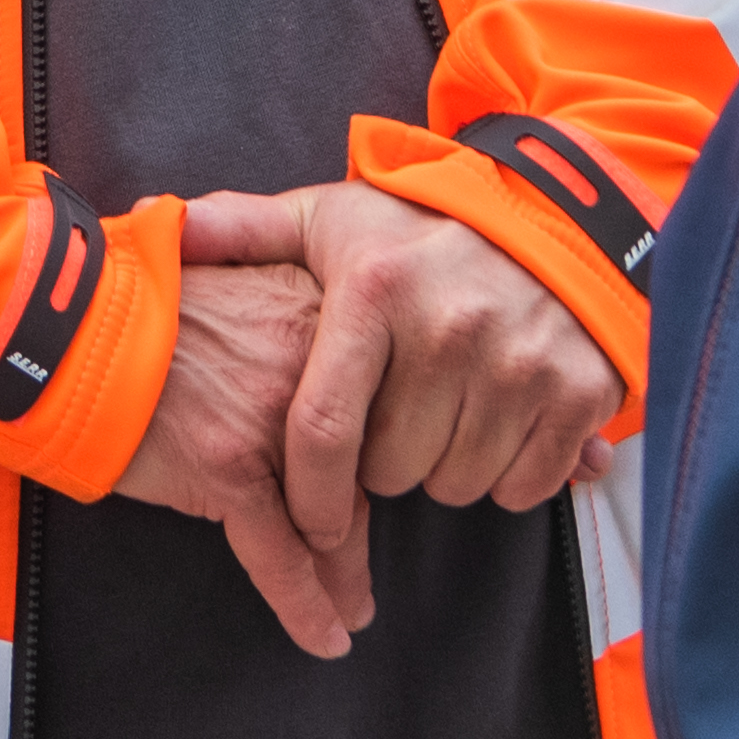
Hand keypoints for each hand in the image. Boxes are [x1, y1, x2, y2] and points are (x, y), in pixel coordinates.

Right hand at [119, 192, 373, 656]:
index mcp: (316, 314)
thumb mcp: (228, 303)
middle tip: (365, 582)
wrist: (61, 325)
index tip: (373, 499)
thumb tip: (298, 410)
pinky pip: (282, 553)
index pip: (368, 408)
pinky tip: (323, 636)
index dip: (367, 466)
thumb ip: (275, 343)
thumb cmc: (127, 315)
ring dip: (342, 579)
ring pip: (329, 518)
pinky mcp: (231, 464)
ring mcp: (273, 417)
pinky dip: (305, 604)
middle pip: (360, 468)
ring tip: (349, 614)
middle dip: (359, 534)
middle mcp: (310, 362)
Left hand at [279, 181, 626, 554]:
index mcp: (378, 293)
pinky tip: (501, 423)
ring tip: (449, 411)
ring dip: (446, 469)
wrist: (564, 215)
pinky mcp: (580, 392)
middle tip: (399, 416)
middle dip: (385, 463)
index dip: (310, 497)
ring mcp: (523, 363)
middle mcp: (453, 328)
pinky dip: (509, 474)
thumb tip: (158, 223)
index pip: (323, 430)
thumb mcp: (335, 218)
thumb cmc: (429, 229)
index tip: (309, 523)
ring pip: (456, 486)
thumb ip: (246, 228)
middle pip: (392, 471)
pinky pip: (523, 487)